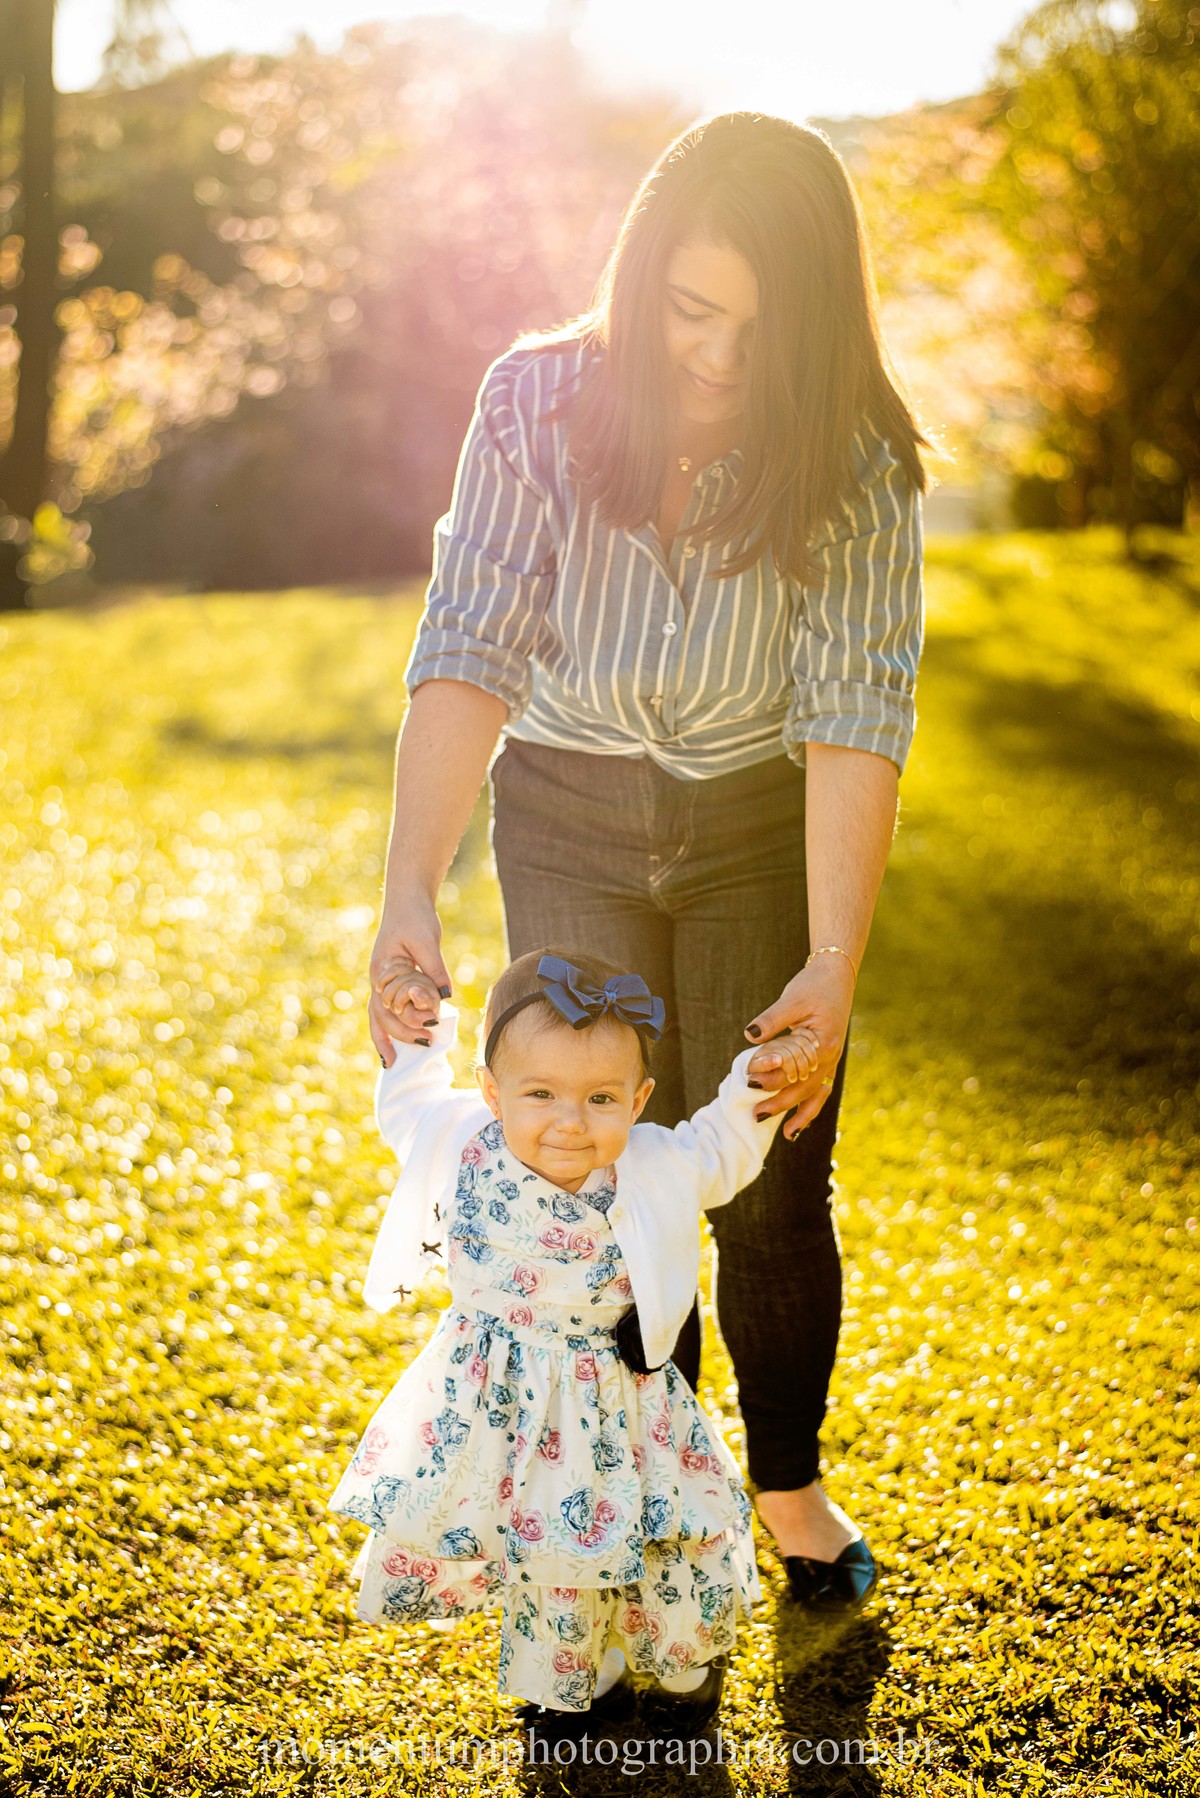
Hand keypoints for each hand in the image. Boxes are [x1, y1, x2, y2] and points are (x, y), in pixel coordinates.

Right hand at [369, 892, 453, 1064]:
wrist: (407, 898)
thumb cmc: (415, 917)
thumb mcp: (427, 942)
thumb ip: (434, 970)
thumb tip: (445, 997)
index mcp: (382, 971)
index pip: (389, 1006)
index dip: (407, 1021)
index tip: (430, 1028)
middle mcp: (378, 979)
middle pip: (379, 1016)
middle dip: (397, 1035)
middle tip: (424, 1045)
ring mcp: (383, 980)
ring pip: (378, 1015)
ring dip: (387, 1036)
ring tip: (391, 1061)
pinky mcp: (392, 977)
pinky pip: (387, 1006)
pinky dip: (390, 1024)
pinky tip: (399, 1037)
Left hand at [743, 956, 854, 1139]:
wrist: (836, 975)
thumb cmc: (813, 985)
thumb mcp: (792, 999)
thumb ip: (772, 1019)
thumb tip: (750, 1034)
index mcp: (823, 1043)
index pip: (793, 1069)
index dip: (771, 1076)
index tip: (749, 1081)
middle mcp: (830, 1056)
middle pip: (804, 1088)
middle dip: (781, 1103)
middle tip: (757, 1114)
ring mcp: (831, 1060)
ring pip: (816, 1094)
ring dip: (801, 1114)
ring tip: (787, 1135)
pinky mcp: (828, 1059)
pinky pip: (821, 1088)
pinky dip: (812, 1106)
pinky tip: (801, 1120)